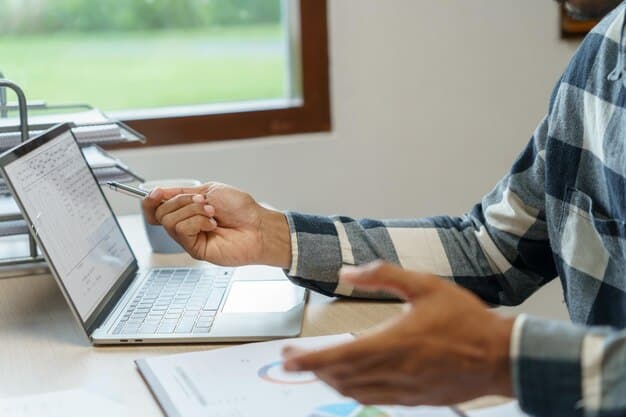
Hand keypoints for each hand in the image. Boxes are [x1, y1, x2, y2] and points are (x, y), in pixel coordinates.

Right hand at [141, 182, 290, 266]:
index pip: (156, 208)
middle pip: (160, 212)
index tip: (156, 193)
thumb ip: (182, 192)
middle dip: (183, 202)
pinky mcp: (194, 249)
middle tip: (205, 203)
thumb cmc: (242, 210)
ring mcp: (189, 238)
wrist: (258, 225)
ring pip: (170, 221)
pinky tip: (212, 224)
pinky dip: (198, 222)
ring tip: (212, 213)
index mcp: (187, 209)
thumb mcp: (210, 190)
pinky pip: (181, 230)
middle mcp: (186, 224)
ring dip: (193, 211)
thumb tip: (158, 192)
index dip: (151, 200)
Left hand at [282, 261, 513, 405]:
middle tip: (294, 361)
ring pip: (354, 392)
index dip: (307, 360)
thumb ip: (383, 276)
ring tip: (318, 369)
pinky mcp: (414, 400)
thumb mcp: (425, 285)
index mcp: (391, 342)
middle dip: (312, 370)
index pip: (337, 356)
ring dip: (331, 381)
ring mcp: (403, 390)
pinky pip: (375, 399)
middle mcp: (392, 371)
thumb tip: (346, 271)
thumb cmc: (465, 319)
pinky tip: (351, 382)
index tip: (286, 358)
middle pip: (339, 377)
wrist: (500, 356)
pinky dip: (354, 391)